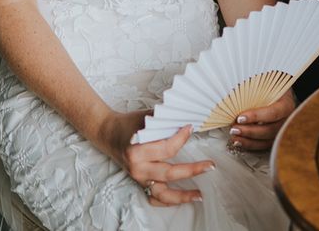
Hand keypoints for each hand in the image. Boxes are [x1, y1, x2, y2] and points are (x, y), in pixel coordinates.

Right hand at [98, 111, 213, 205]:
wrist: (108, 133)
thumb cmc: (129, 123)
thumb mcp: (146, 117)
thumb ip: (166, 120)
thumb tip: (188, 120)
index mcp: (137, 150)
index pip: (166, 148)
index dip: (181, 138)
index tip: (190, 128)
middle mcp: (138, 168)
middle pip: (169, 173)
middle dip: (192, 170)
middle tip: (210, 166)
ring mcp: (138, 178)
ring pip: (162, 193)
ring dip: (182, 196)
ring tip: (199, 195)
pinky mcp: (139, 183)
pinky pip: (154, 198)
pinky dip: (168, 201)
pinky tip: (182, 199)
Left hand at [229, 90, 295, 151]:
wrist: (279, 91)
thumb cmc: (271, 86)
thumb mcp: (266, 84)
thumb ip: (256, 89)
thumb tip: (236, 92)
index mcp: (286, 105)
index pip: (273, 113)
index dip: (256, 116)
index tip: (240, 117)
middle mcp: (287, 120)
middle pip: (270, 130)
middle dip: (250, 131)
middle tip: (234, 128)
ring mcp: (282, 131)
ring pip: (267, 141)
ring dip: (248, 140)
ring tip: (234, 136)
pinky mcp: (275, 138)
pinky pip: (263, 145)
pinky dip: (250, 145)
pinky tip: (239, 142)